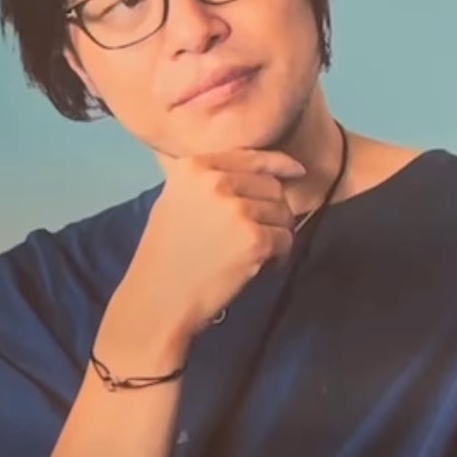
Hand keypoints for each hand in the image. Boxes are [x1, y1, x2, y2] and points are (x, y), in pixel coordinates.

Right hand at [99, 149, 305, 363]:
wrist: (160, 299)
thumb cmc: (164, 257)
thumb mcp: (175, 201)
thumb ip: (207, 182)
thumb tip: (252, 176)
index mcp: (195, 167)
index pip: (251, 156)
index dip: (279, 164)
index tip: (297, 171)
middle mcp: (216, 181)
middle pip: (271, 186)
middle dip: (274, 210)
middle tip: (261, 235)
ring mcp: (237, 210)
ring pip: (283, 213)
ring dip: (278, 234)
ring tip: (258, 254)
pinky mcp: (254, 239)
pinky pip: (286, 239)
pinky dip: (281, 256)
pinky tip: (264, 267)